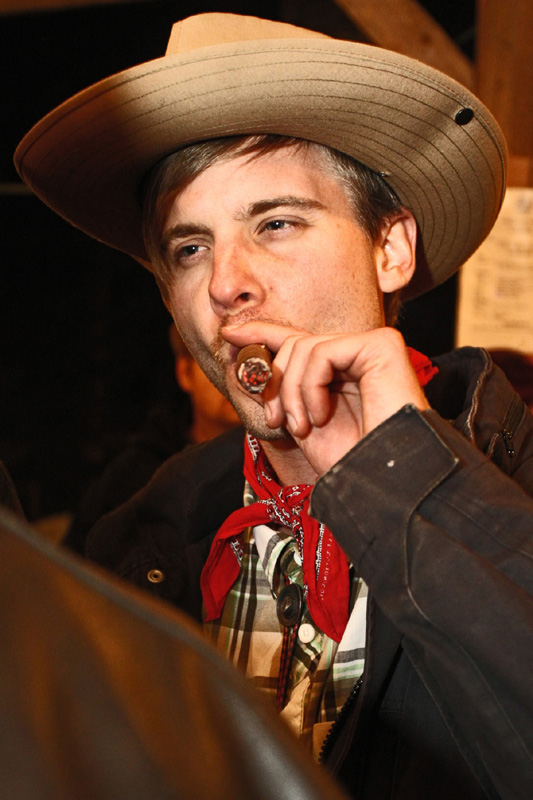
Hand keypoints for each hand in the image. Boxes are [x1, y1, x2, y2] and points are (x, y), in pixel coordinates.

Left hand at [222, 322, 429, 474]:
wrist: (382, 483)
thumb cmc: (349, 460)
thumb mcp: (300, 420)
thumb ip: (278, 388)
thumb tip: (241, 360)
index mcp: (345, 370)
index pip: (300, 340)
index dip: (264, 333)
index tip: (229, 334)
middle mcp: (361, 354)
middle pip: (296, 344)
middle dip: (276, 383)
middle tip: (280, 421)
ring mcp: (374, 347)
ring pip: (305, 347)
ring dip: (291, 393)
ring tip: (303, 427)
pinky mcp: (382, 346)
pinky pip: (323, 352)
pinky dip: (310, 386)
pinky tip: (322, 416)